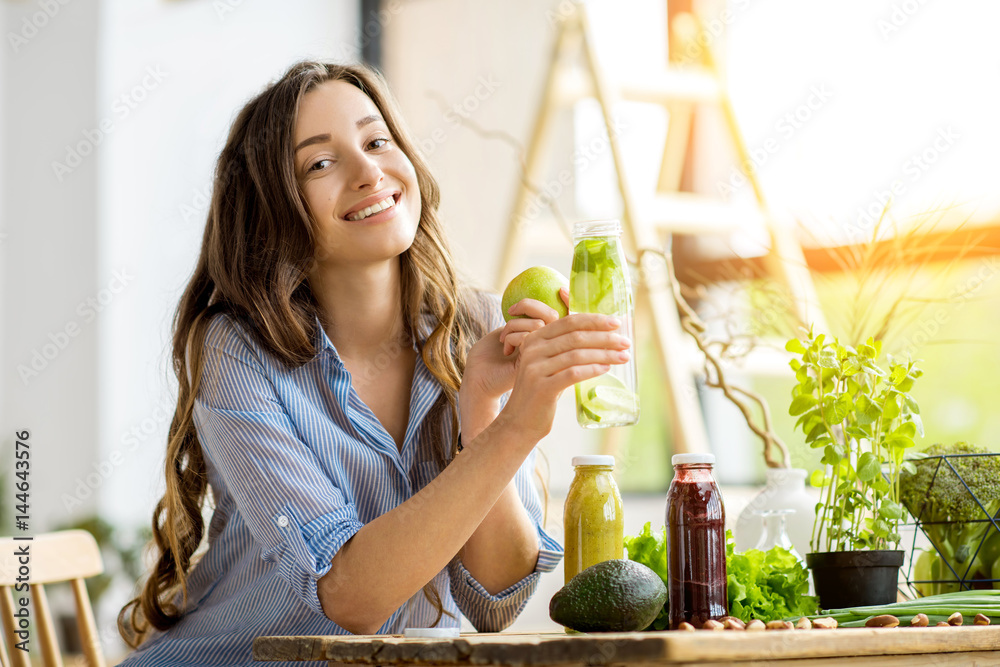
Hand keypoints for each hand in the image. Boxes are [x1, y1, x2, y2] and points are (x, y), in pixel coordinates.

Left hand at [462, 290, 569, 401]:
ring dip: (516, 324)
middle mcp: (549, 349)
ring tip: (504, 339)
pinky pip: (529, 338)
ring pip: (540, 325)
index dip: (570, 302)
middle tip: (512, 310)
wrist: (479, 379)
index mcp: (546, 340)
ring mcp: (543, 358)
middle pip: (554, 316)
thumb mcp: (508, 331)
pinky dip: (513, 336)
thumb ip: (526, 320)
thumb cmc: (490, 354)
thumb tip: (545, 299)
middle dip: (530, 306)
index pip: (567, 316)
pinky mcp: (533, 364)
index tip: (562, 290)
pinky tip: (506, 349)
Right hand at [501, 311, 630, 441]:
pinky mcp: (542, 387)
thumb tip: (603, 337)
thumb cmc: (541, 391)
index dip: (594, 320)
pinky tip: (606, 368)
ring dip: (604, 354)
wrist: (519, 421)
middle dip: (605, 337)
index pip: (568, 322)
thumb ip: (565, 349)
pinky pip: (573, 373)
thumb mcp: (548, 364)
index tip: (616, 323)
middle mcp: (532, 349)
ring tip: (623, 357)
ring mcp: (535, 368)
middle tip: (625, 342)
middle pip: (575, 337)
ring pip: (577, 354)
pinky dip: (592, 369)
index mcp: (535, 338)